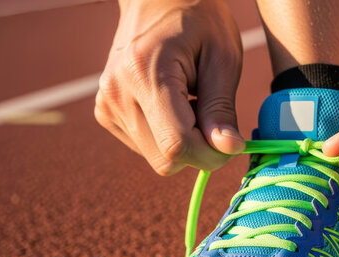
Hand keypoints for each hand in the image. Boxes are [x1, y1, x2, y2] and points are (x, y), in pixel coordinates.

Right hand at [95, 0, 243, 174]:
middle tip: (215, 119)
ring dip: (184, 143)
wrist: (158, 0)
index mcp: (144, 73)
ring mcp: (107, 104)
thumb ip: (221, 107)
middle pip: (165, 158)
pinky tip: (175, 106)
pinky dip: (168, 136)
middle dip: (199, 150)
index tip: (233, 143)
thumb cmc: (198, 21)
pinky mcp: (106, 113)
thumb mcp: (222, 58)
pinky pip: (146, 148)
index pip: (176, 144)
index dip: (210, 155)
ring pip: (157, 158)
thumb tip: (228, 150)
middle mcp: (117, 93)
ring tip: (192, 102)